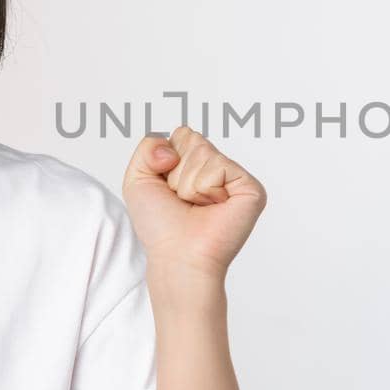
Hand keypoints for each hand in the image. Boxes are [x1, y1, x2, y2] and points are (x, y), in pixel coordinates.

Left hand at [122, 126, 266, 281]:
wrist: (176, 256)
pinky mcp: (251, 188)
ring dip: (188, 183)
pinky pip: (218, 165)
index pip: (183, 134)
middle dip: (176, 171)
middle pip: (192, 138)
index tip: (169, 190)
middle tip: (183, 201)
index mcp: (198, 165)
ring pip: (202, 152)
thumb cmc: (160, 226)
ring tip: (197, 207)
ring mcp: (236, 178)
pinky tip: (212, 207)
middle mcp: (219, 169)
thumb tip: (183, 135)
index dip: (167, 160)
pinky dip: (205, 188)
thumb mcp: (138, 179)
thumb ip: (148, 145)